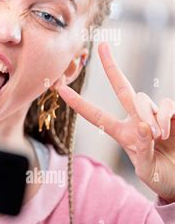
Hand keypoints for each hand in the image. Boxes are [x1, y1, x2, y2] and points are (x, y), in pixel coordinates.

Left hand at [57, 42, 174, 202]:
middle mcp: (136, 120)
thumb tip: (144, 126)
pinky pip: (165, 104)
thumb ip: (143, 150)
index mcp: (121, 133)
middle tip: (102, 46)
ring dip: (147, 116)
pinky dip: (164, 116)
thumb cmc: (161, 178)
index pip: (96, 115)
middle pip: (122, 87)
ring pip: (142, 99)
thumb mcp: (147, 170)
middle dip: (111, 66)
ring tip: (158, 137)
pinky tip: (166, 131)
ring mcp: (154, 115)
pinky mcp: (172, 113)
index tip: (60, 88)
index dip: (78, 102)